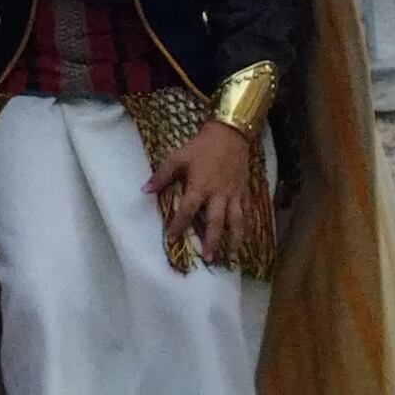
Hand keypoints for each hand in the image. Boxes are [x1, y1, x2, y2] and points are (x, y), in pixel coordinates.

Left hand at [147, 120, 268, 263]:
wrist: (230, 135)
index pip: (187, 211)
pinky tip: (247, 236)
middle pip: (216, 223)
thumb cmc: (201, 147)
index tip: (172, 240)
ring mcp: (234, 194)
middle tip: (209, 258)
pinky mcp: (245, 191)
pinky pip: (248, 211)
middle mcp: (219, 195)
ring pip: (237, 221)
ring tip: (233, 255)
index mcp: (200, 187)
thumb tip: (145, 190)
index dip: (179, 226)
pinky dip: (249, 225)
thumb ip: (161, 176)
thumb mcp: (177, 158)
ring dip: (235, 239)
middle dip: (213, 241)